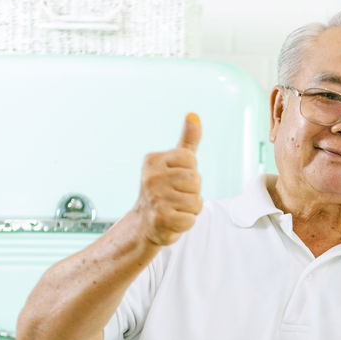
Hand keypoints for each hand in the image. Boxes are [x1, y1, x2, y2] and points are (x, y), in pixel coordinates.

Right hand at [133, 113, 203, 247]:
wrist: (144, 224)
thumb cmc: (164, 192)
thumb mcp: (175, 163)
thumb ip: (187, 141)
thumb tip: (193, 115)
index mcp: (154, 160)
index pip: (191, 160)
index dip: (190, 173)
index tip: (176, 181)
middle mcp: (151, 176)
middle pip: (196, 180)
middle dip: (192, 192)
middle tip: (176, 197)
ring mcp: (155, 197)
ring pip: (196, 201)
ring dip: (190, 209)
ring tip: (174, 208)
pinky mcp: (161, 217)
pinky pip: (191, 218)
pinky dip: (187, 222)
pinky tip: (173, 220)